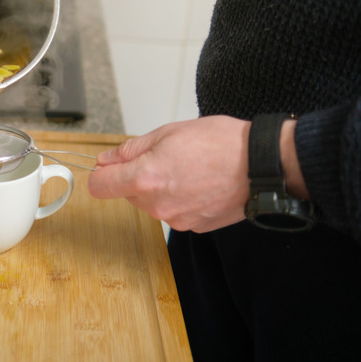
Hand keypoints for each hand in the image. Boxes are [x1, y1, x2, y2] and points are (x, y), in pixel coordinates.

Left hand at [88, 116, 250, 232]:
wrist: (262, 166)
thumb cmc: (221, 144)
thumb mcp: (168, 133)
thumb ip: (131, 149)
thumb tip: (107, 159)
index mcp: (144, 179)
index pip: (99, 186)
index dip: (101, 174)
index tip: (109, 166)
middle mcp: (156, 205)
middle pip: (127, 194)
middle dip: (137, 176)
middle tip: (166, 157)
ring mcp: (176, 219)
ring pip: (151, 203)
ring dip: (160, 187)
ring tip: (188, 169)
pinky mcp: (193, 227)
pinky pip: (174, 211)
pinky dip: (180, 198)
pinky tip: (199, 183)